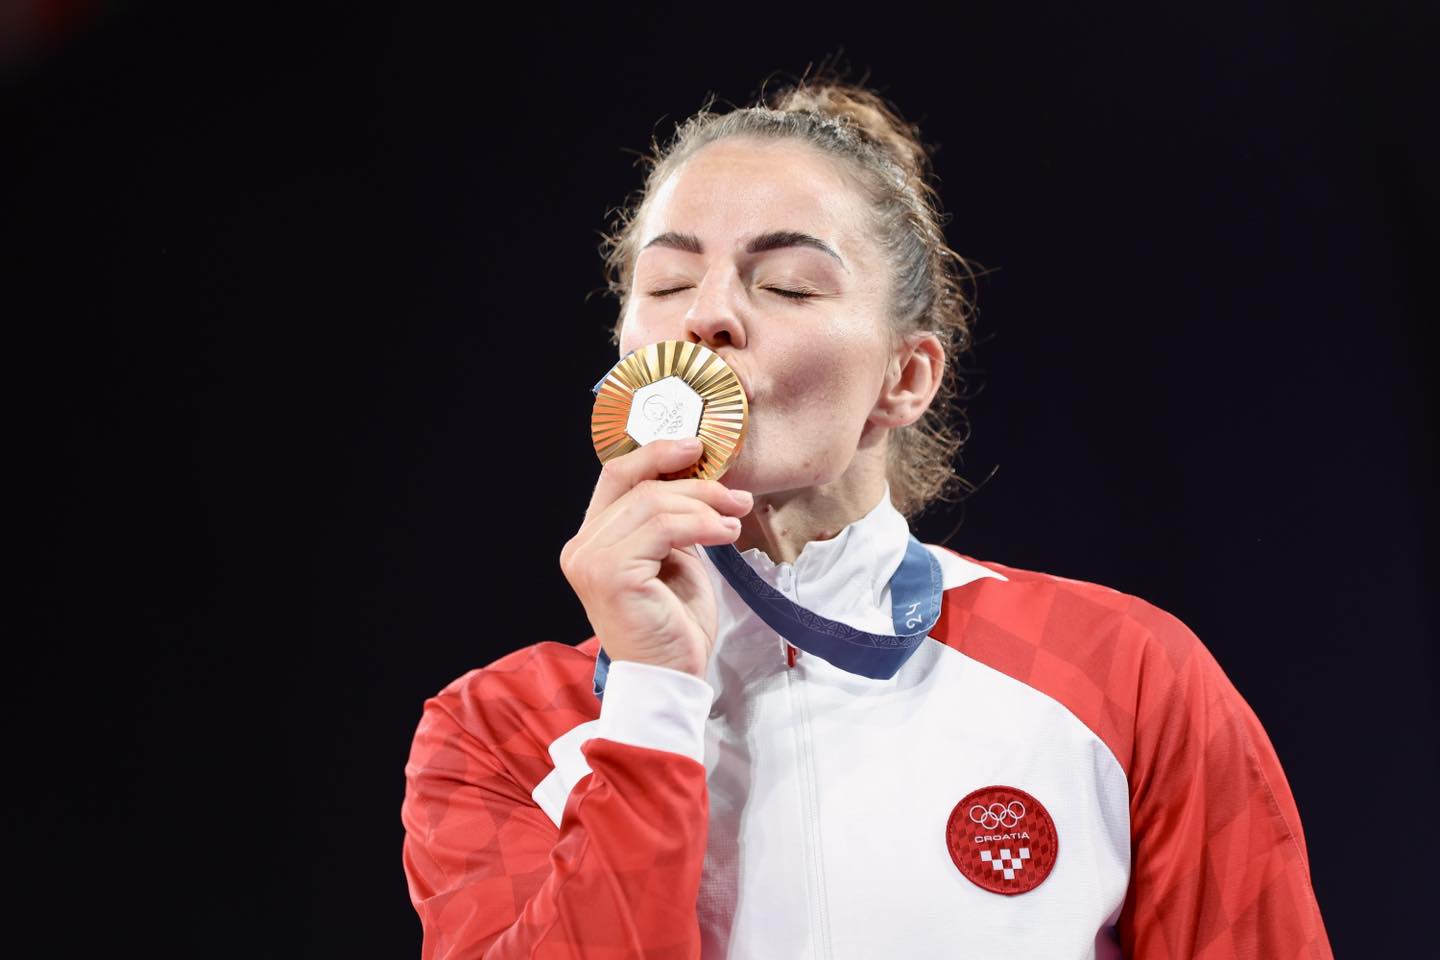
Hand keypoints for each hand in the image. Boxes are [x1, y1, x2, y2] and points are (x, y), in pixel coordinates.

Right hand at [559, 438, 753, 679]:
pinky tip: (726, 535)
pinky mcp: (611, 574)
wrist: (669, 678)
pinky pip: (663, 528)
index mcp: (592, 540)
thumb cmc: (672, 624)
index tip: (697, 447)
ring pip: (653, 503)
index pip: (616, 477)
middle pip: (640, 486)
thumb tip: (700, 479)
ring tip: (735, 521)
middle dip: (696, 485)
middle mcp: (582, 547)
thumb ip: (671, 521)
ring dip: (704, 505)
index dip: (655, 453)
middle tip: (736, 497)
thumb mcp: (673, 558)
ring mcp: (591, 560)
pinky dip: (702, 524)